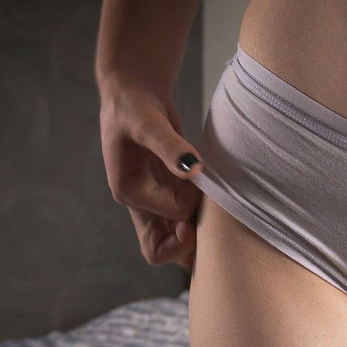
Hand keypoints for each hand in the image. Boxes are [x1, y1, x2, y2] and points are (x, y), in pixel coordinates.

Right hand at [98, 75, 204, 272]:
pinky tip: (217, 209)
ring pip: (174, 242)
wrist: (135, 96)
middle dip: (188, 245)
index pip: (169, 216)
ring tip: (218, 216)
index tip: (199, 181)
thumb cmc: (134, 107)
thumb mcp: (148, 122)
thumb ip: (170, 146)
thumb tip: (192, 169)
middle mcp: (140, 203)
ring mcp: (155, 203)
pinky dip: (199, 224)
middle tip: (212, 221)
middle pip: (161, 250)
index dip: (191, 204)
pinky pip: (183, 224)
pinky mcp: (169, 196)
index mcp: (129, 191)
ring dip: (196, 238)